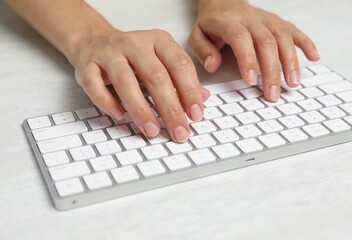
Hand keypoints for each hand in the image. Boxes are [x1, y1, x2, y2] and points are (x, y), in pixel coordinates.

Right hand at [70, 28, 209, 142]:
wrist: (96, 41)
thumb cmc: (133, 56)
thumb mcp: (160, 60)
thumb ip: (181, 79)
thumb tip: (203, 99)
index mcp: (158, 40)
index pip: (179, 65)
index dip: (190, 91)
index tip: (195, 115)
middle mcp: (135, 43)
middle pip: (156, 76)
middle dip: (170, 109)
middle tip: (179, 131)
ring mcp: (109, 53)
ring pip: (125, 81)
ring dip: (141, 110)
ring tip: (152, 130)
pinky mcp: (88, 64)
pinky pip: (95, 85)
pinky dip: (107, 102)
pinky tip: (119, 115)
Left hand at [188, 0, 319, 100]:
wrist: (224, 3)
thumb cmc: (211, 25)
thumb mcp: (197, 36)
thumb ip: (203, 50)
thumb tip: (213, 65)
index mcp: (229, 22)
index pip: (241, 39)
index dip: (248, 60)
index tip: (251, 81)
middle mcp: (251, 19)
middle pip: (266, 42)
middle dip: (271, 70)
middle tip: (272, 93)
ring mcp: (267, 20)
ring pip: (283, 37)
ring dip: (290, 61)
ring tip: (293, 83)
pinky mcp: (278, 22)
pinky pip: (294, 30)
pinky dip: (306, 43)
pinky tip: (314, 57)